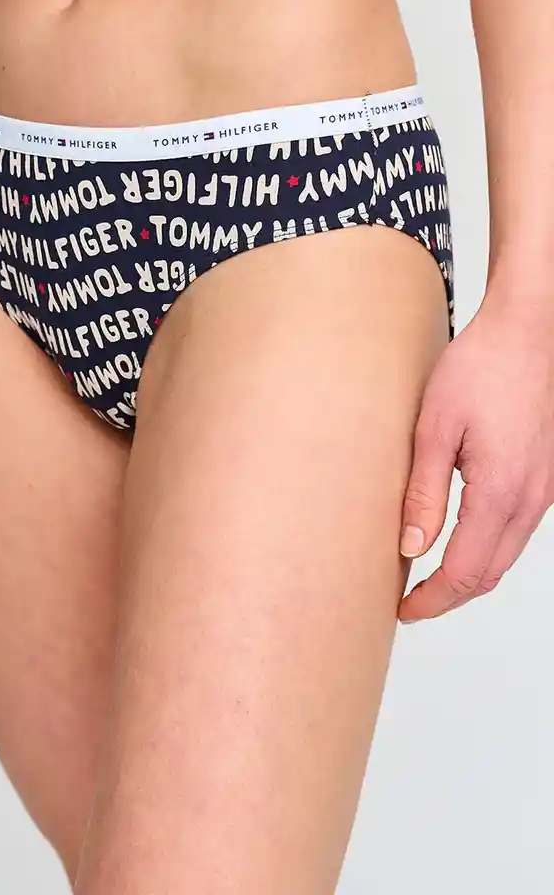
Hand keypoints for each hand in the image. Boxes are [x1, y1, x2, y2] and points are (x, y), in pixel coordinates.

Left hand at [398, 302, 553, 621]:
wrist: (526, 332)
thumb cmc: (481, 367)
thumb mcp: (434, 428)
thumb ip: (423, 492)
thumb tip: (411, 546)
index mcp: (500, 491)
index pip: (464, 571)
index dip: (432, 600)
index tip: (403, 610)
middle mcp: (530, 499)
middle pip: (489, 574)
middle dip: (448, 597)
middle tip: (410, 604)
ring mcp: (543, 490)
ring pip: (505, 556)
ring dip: (468, 576)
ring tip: (427, 580)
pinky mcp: (543, 478)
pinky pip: (516, 532)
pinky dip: (486, 551)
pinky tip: (459, 543)